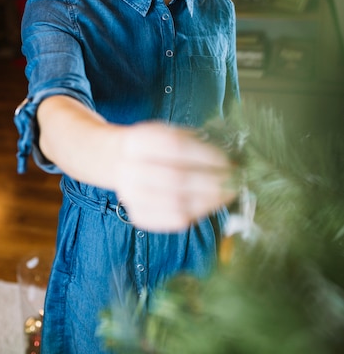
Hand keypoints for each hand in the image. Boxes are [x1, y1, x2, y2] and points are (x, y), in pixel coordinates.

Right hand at [115, 121, 236, 231]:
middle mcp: (128, 169)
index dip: (205, 155)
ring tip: (228, 195)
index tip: (227, 160)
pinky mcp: (137, 216)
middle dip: (212, 181)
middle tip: (234, 181)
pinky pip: (172, 221)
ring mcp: (130, 196)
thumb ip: (192, 142)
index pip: (174, 146)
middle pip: (176, 178)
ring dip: (209, 201)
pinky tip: (210, 205)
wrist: (119, 161)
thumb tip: (227, 158)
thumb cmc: (153, 146)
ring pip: (176, 203)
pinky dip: (196, 214)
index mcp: (136, 141)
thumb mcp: (167, 131)